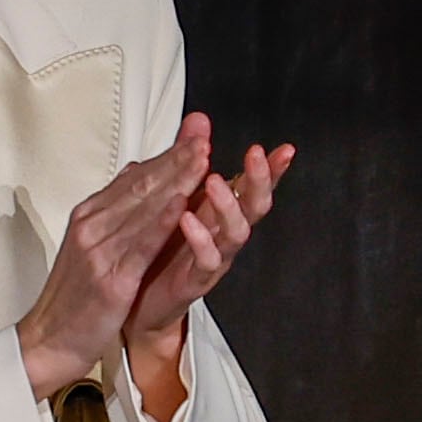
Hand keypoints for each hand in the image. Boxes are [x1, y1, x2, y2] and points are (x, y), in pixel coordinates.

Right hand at [14, 117, 208, 398]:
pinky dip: (162, 221)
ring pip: (143, 208)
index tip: (194, 137)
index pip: (133, 178)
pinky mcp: (110, 279)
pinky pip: (140, 244)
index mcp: (88, 215)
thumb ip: (114, 211)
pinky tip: (182, 204)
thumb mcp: (90, 246)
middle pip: (140, 185)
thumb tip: (137, 172)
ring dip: (176, 180)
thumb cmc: (73, 297)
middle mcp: (91, 225)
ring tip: (202, 158)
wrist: (47, 341)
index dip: (167, 156)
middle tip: (204, 137)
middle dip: (176, 159)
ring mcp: (98, 250)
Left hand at [121, 120, 294, 421]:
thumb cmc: (160, 246)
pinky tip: (187, 219)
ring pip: (235, 232)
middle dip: (259, 180)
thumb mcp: (174, 195)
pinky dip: (199, 239)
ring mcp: (213, 258)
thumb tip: (198, 119)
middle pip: (254, 206)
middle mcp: (223, 234)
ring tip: (216, 181)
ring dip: (227, 206)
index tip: (285, 150)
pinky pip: (204, 260)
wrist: (136, 301)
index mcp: (220, 212)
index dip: (271, 169)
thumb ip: (189, 159)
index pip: (252, 186)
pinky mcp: (194, 280)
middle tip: (255, 155)